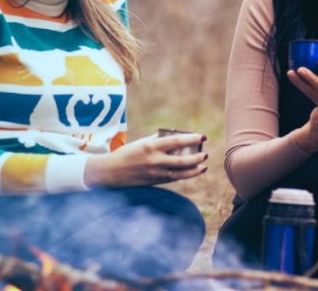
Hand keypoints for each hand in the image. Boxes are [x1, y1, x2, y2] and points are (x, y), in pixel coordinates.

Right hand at [84, 132, 206, 186]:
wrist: (111, 172)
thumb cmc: (127, 153)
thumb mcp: (142, 142)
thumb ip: (158, 139)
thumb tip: (176, 135)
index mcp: (151, 146)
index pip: (176, 141)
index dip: (192, 138)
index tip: (202, 136)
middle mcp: (155, 160)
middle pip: (182, 160)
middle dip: (197, 157)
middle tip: (205, 154)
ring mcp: (155, 173)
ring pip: (180, 173)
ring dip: (194, 170)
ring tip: (203, 166)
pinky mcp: (155, 182)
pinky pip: (173, 179)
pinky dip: (184, 175)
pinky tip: (192, 172)